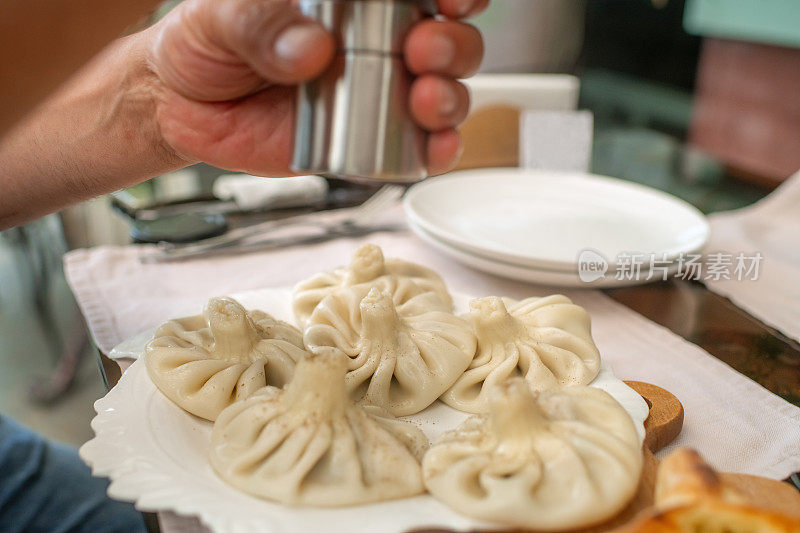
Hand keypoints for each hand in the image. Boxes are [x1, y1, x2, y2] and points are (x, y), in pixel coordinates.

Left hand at [146, 0, 486, 176]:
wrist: (184, 107)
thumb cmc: (205, 44)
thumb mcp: (220, 17)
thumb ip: (260, 23)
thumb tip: (310, 49)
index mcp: (351, 2)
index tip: (452, 0)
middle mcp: (376, 42)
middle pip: (448, 38)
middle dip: (453, 45)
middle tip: (424, 49)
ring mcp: (378, 93)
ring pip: (445, 90)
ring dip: (451, 96)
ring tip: (426, 99)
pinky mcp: (368, 140)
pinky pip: (418, 146)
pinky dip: (438, 149)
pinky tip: (436, 148)